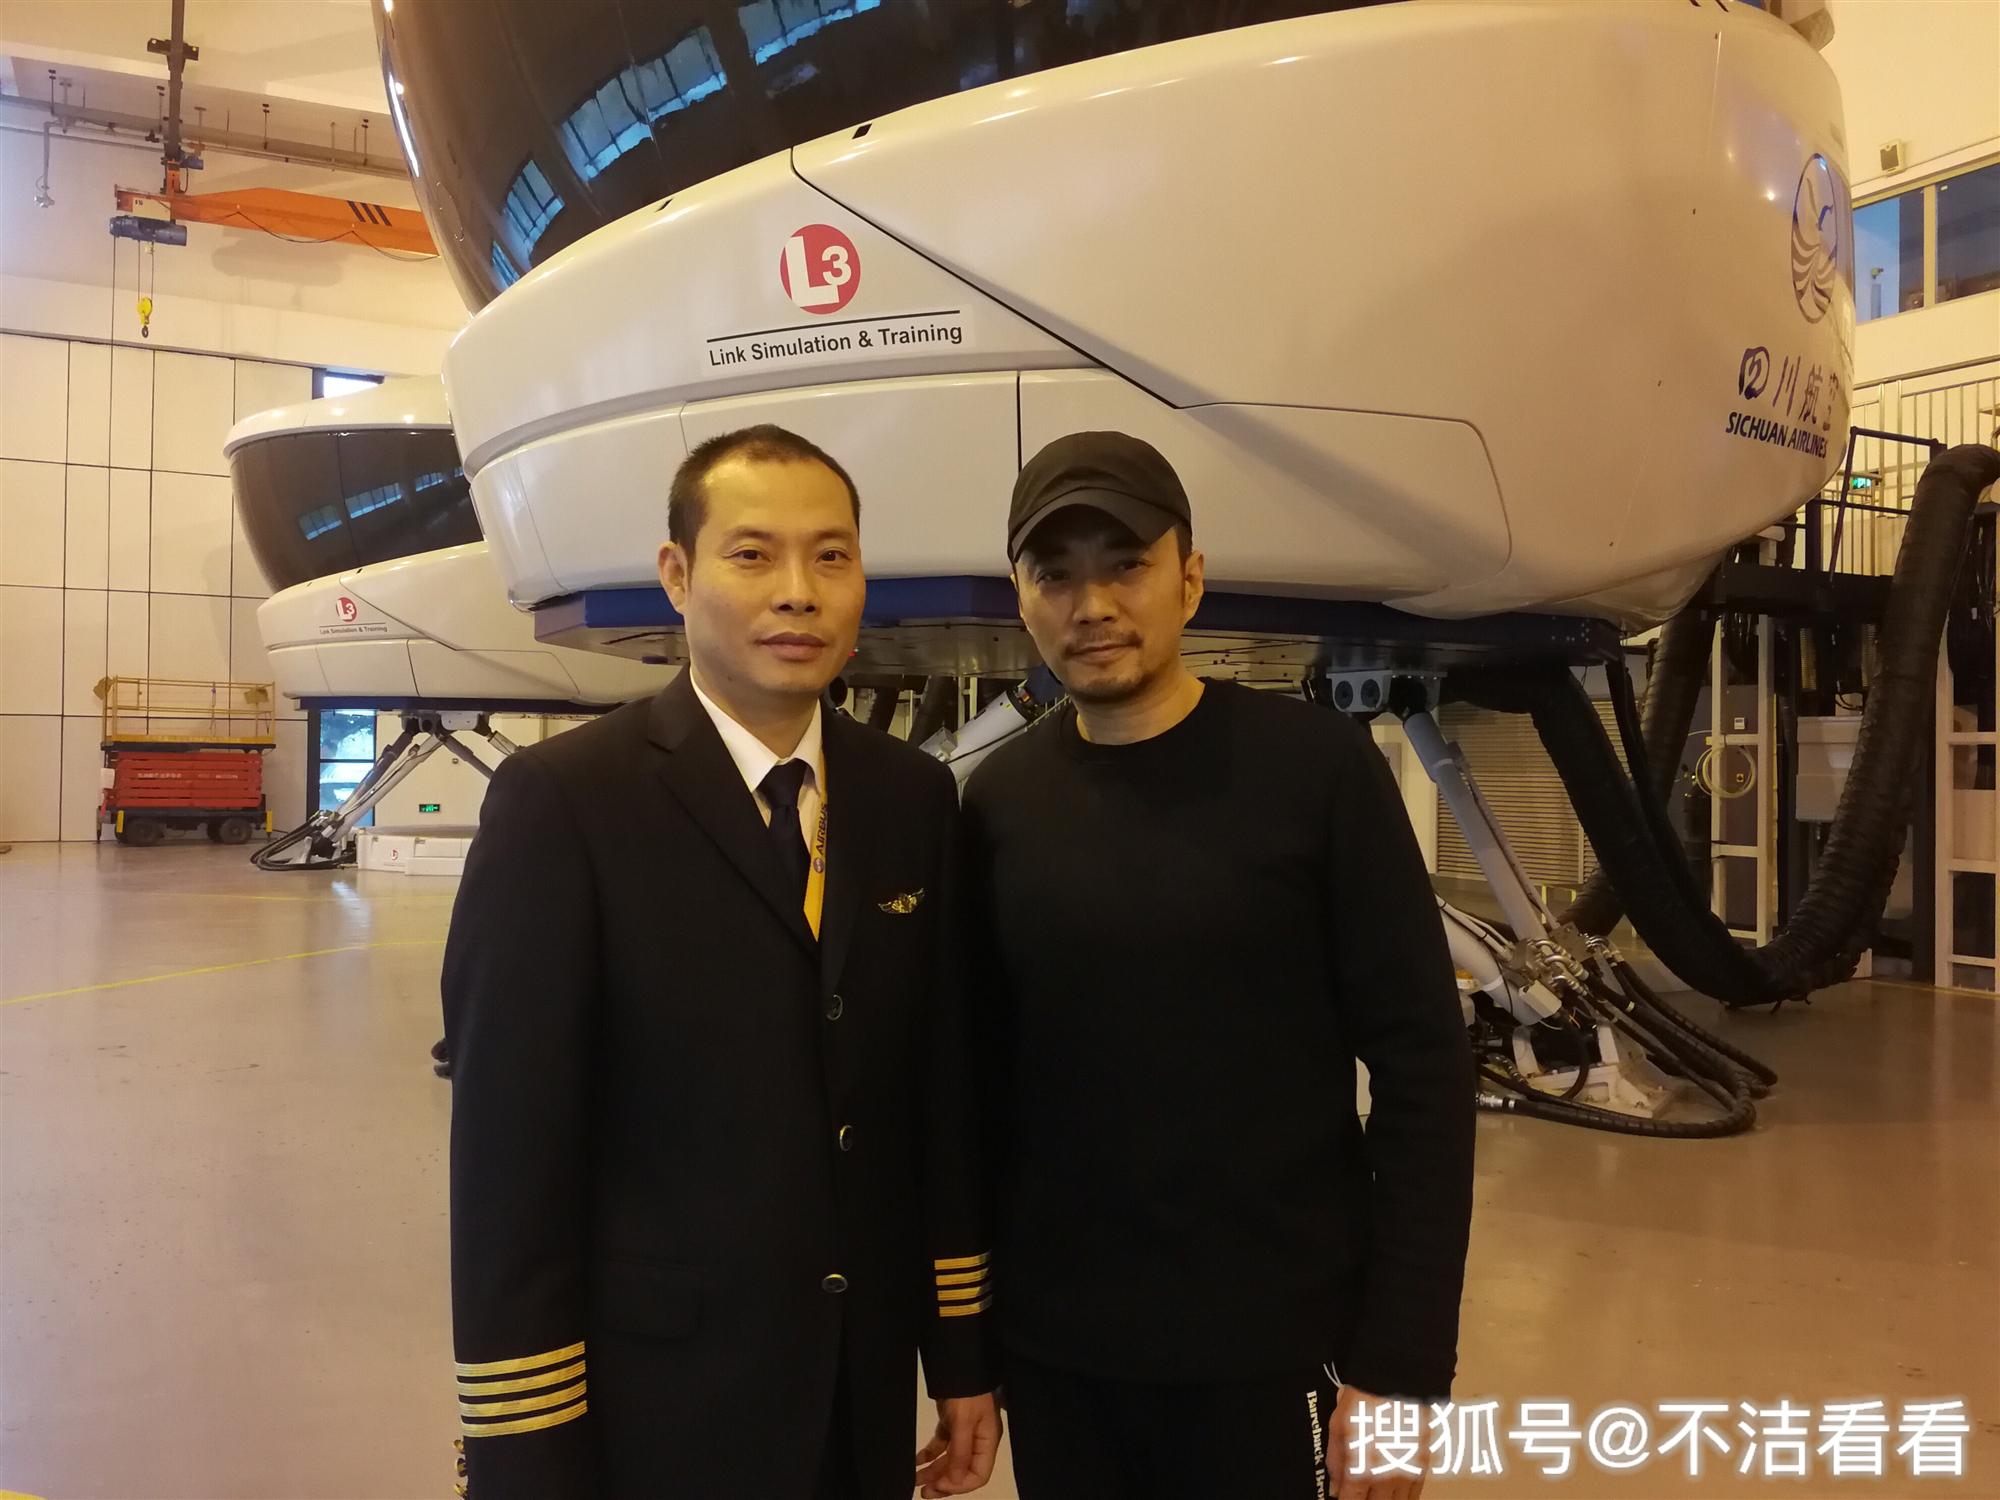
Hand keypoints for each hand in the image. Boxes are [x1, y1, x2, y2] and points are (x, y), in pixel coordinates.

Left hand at [914, 1391, 1001, 1496]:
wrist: (957, 1364)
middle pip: (963, 1471)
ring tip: (915, 1480)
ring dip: (933, 1472)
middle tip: (924, 1493)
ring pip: (949, 1460)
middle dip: (944, 1483)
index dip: (959, 1485)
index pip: (978, 1475)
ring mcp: (965, 1433)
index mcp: (987, 1442)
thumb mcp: (964, 1423)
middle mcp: (978, 1441)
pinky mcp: (952, 1424)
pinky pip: (941, 1446)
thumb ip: (961, 1453)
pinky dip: (929, 1455)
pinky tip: (916, 1461)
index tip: (939, 1485)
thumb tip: (956, 1482)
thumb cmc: (966, 1394)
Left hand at [1327, 1384, 1427, 1499]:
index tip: (1342, 1498)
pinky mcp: (1423, 1465)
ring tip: (1375, 1493)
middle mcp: (1386, 1479)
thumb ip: (1336, 1462)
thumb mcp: (1338, 1427)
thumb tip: (1336, 1488)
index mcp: (1361, 1471)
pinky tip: (1396, 1493)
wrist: (1397, 1382)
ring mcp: (1407, 1474)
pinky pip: (1415, 1493)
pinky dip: (1405, 1497)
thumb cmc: (1362, 1402)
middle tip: (1359, 1494)